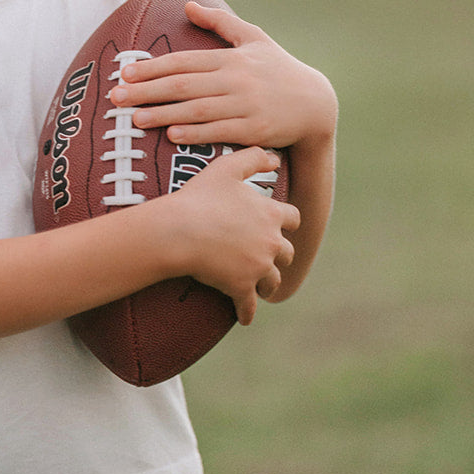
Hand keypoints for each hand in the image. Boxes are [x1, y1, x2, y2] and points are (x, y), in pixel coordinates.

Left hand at [109, 1, 336, 148]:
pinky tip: (173, 135)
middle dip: (147, 91)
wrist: (316, 103)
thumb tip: (188, 4)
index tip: (125, 73)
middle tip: (116, 97)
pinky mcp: (255, 130)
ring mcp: (246, 106)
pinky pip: (220, 132)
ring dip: (164, 114)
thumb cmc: (279, 69)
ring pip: (198, 110)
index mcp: (231, 58)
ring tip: (135, 118)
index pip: (184, 61)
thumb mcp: (254, 37)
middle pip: (184, 85)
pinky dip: (196, 133)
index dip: (152, 67)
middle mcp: (236, 80)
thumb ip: (220, 22)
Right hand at [165, 145, 300, 324]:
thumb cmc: (201, 196)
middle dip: (278, 254)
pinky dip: (247, 312)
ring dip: (266, 282)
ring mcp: (258, 268)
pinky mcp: (242, 288)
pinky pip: (249, 307)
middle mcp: (271, 243)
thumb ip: (254, 157)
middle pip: (286, 252)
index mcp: (271, 214)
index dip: (285, 220)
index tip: (280, 224)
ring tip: (258, 285)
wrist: (180, 230)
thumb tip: (275, 156)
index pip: (293, 218)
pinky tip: (245, 316)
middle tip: (267, 255)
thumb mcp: (227, 167)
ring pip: (272, 281)